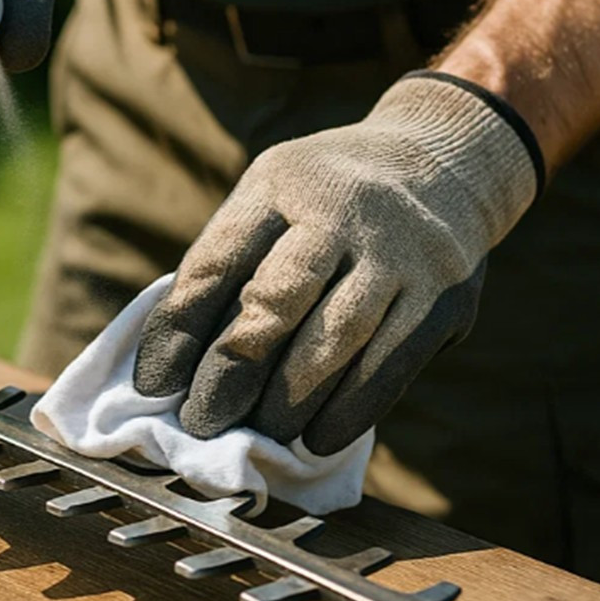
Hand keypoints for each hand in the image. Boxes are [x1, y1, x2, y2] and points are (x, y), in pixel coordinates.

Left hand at [134, 73, 541, 453]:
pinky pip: (391, 363)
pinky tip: (317, 439)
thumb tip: (178, 361)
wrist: (442, 161)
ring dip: (289, 398)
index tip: (153, 386)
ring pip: (336, 337)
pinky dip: (350, 409)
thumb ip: (231, 262)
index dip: (180, 328)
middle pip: (277, 299)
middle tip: (202, 423)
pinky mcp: (446, 295)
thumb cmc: (325, 200)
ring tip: (257, 436)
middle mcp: (344, 209)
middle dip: (232, 370)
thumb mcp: (271, 198)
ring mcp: (403, 251)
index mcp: (280, 182)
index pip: (218, 261)